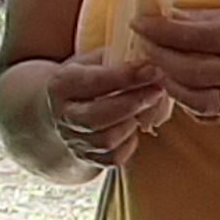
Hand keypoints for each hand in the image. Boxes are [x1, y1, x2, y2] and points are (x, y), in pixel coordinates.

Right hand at [43, 51, 173, 170]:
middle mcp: (64, 116)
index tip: (152, 68)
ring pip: (107, 140)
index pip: (92, 81)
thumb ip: (118, 60)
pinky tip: (136, 123)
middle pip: (97, 116)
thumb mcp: (94, 60)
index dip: (125, 76)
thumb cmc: (88, 79)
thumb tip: (151, 64)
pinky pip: (115, 157)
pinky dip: (131, 141)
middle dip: (133, 102)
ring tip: (149, 105)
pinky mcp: (89, 159)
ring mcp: (75, 141)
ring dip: (133, 122)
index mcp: (61, 85)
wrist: (64, 112)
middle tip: (158, 89)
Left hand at [134, 4, 219, 122]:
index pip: (194, 37)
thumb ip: (208, 19)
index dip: (161, 30)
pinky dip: (187, 102)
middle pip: (189, 70)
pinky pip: (208, 114)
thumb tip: (168, 16)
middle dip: (159, 56)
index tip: (140, 22)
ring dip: (169, 83)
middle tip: (143, 44)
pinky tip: (179, 86)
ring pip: (195, 98)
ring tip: (156, 66)